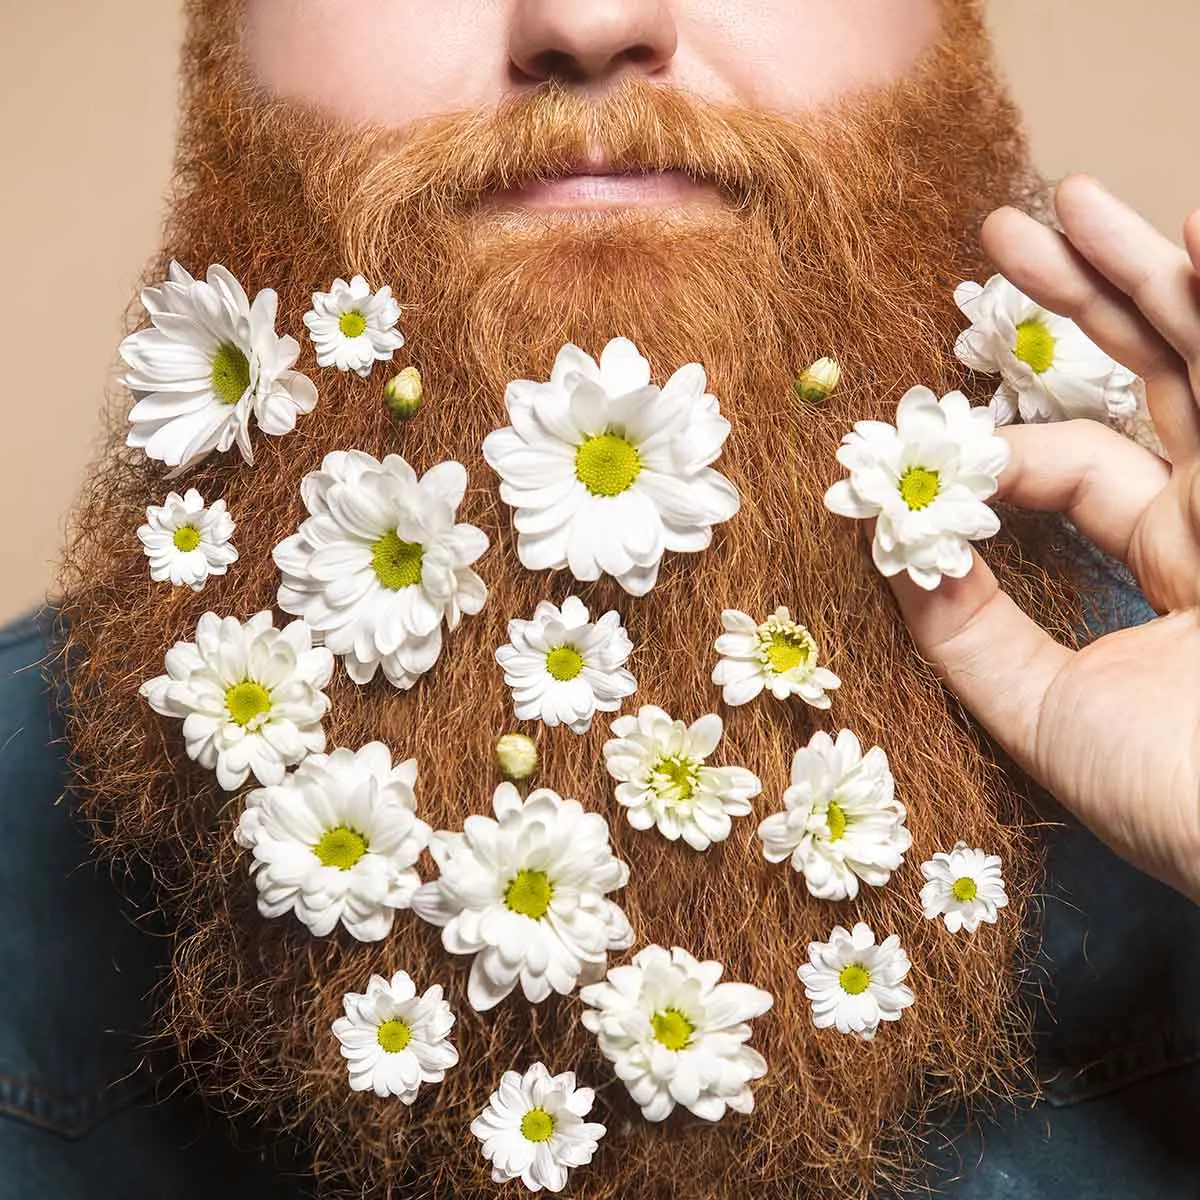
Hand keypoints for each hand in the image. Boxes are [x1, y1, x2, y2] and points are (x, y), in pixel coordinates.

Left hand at [891, 174, 1199, 902]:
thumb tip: (891, 548)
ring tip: (1077, 196)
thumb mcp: (1041, 711)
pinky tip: (1195, 236)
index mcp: (1172, 557)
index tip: (916, 444)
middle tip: (1005, 229)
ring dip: (1148, 271)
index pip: (1074, 462)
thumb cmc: (1176, 800)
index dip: (996, 444)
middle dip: (1082, 299)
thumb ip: (965, 631)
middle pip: (1159, 373)